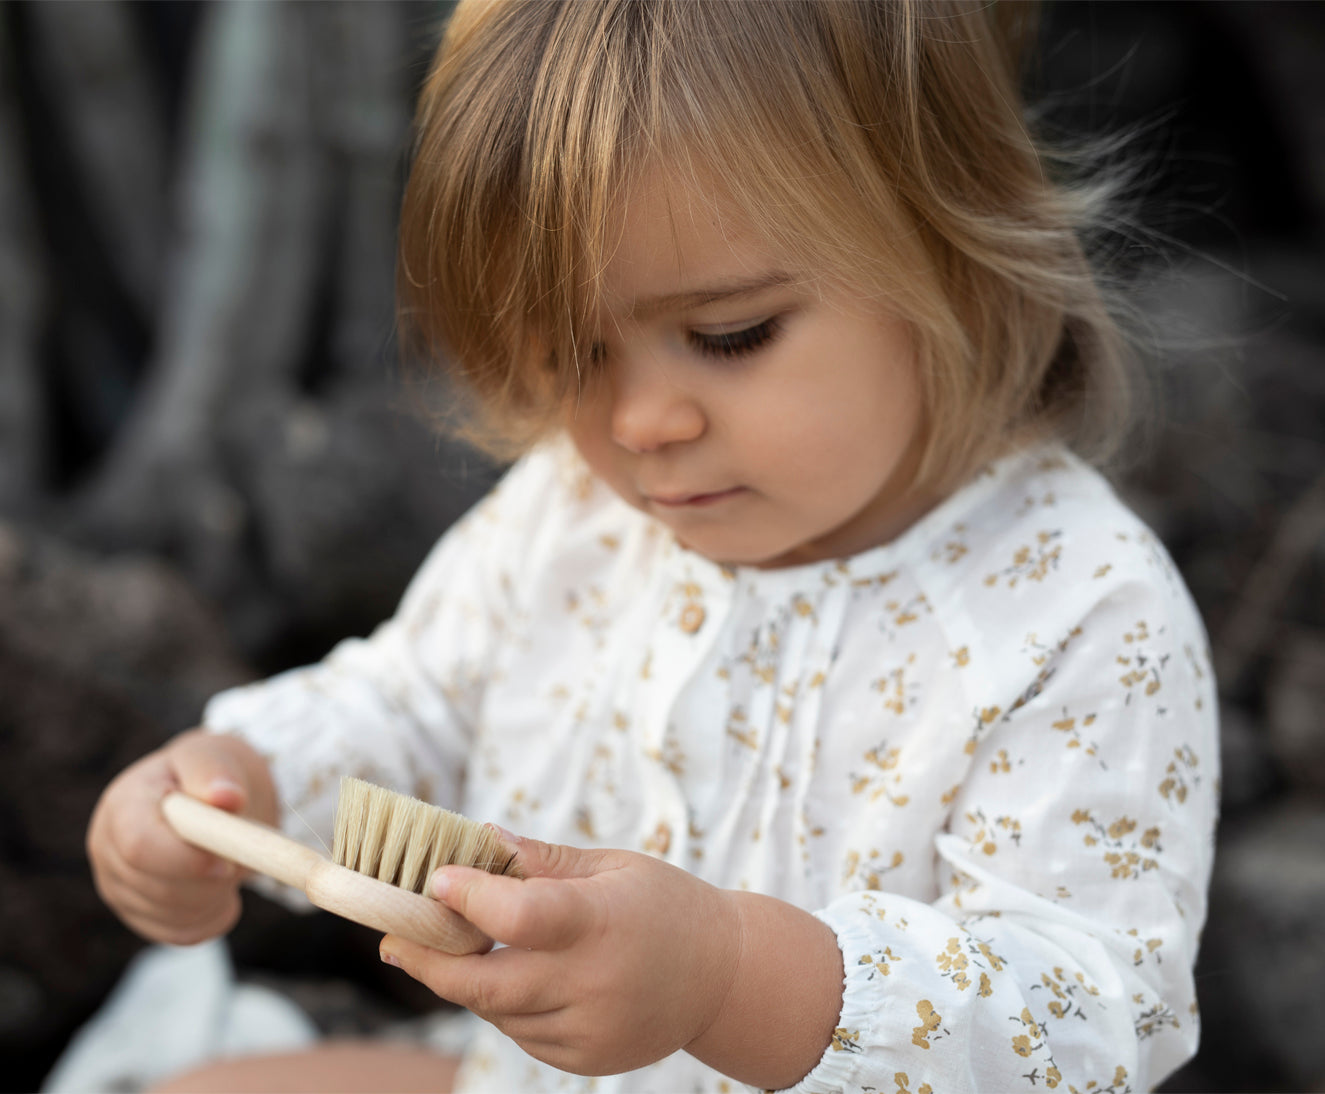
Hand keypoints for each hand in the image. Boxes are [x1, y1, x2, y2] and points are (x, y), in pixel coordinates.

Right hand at [87, 728, 277, 944]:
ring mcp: (119, 886)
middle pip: (158, 889)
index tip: (228, 862)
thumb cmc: (209, 774)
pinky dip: (214, 916)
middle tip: (241, 858)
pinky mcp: (140, 914)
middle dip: (210, 882)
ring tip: (232, 862)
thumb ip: (217, 773)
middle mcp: (108, 849)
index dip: (187, 862)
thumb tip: (227, 796)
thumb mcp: (215, 756)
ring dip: (217, 896)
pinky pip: (183, 933)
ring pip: (174, 916)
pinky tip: (222, 888)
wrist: (208, 798)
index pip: (140, 847)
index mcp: (123, 805)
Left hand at [378, 834, 742, 1077]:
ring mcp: (589, 1029)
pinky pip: (523, 1033)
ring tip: (457, 947)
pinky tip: (520, 977)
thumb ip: (541, 861)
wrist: (724, 977)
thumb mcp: (612, 866)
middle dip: (428, 961)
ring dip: (469, 980)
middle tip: (393, 938)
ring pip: (498, 1010)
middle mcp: (593, 983)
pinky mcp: (587, 1059)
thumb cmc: (663, 906)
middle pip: (485, 983)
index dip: (471, 899)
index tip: (435, 880)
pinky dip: (508, 1005)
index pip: (523, 916)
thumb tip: (478, 840)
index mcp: (602, 921)